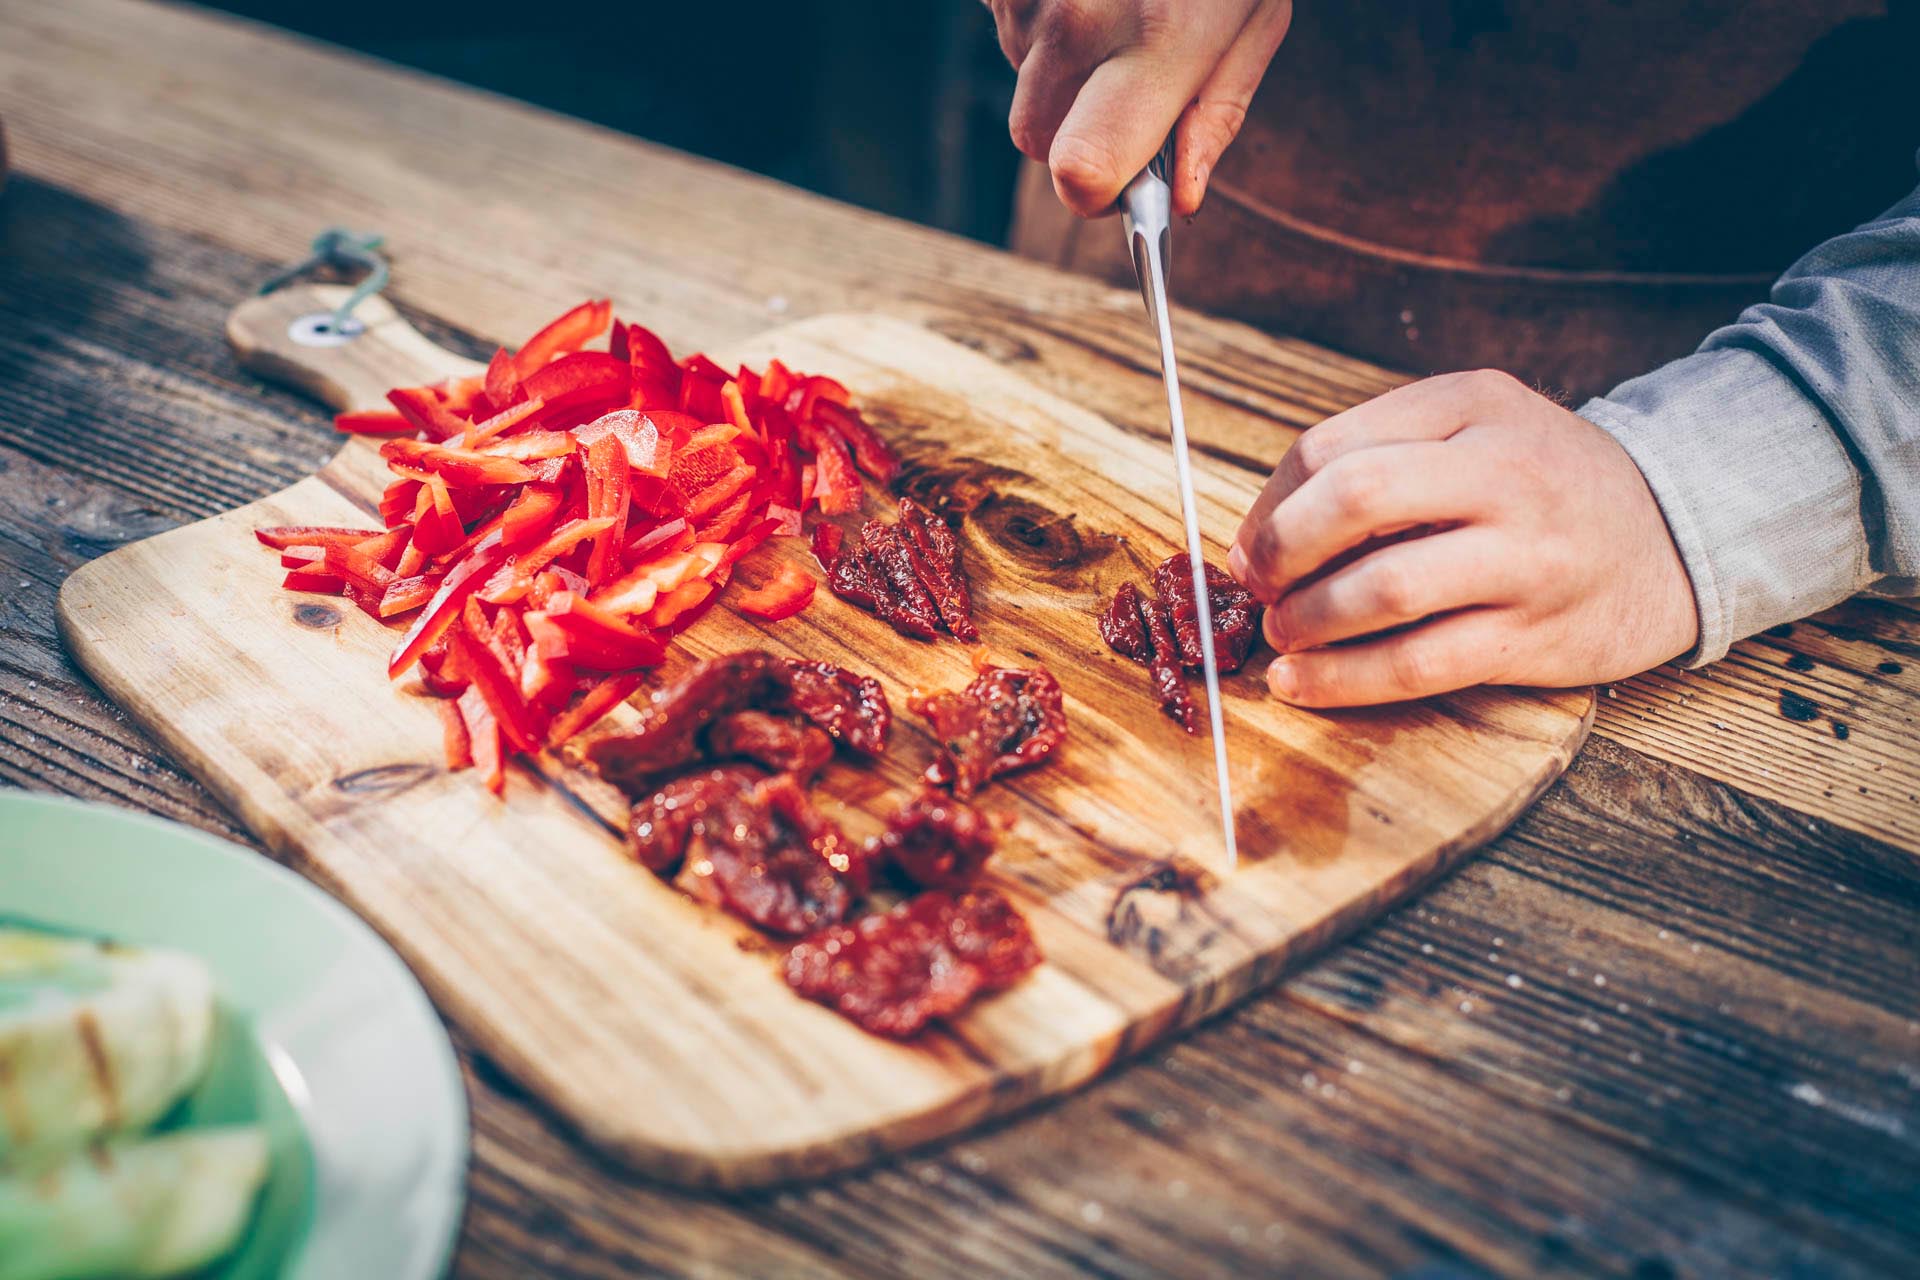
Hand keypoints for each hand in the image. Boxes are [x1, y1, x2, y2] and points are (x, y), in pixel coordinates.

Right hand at [985, 0, 1291, 216]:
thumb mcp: (1256, 16)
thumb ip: (1216, 113)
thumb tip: (1186, 200)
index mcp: (1157, 44)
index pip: (1082, 172)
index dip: (1098, 193)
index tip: (1121, 185)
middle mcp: (1077, 21)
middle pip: (1037, 141)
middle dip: (1077, 131)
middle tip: (1126, 84)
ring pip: (1023, 84)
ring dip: (1063, 67)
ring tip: (1116, 4)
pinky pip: (1008, 28)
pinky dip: (1041, 20)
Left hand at [1227, 371, 1700, 706]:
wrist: (1676, 535)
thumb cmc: (1544, 486)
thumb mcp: (1476, 430)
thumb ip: (1379, 458)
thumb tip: (1259, 538)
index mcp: (1473, 404)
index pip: (1333, 448)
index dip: (1269, 506)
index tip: (1249, 548)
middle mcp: (1502, 471)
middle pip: (1354, 501)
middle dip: (1280, 553)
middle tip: (1258, 588)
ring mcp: (1524, 556)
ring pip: (1382, 589)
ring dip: (1307, 621)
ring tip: (1282, 636)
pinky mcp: (1533, 634)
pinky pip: (1418, 663)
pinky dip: (1343, 681)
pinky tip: (1303, 686)